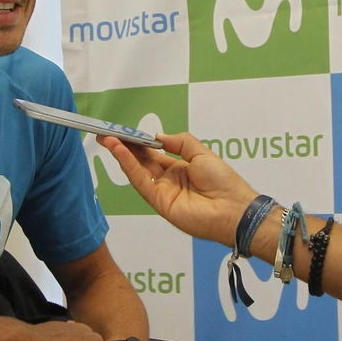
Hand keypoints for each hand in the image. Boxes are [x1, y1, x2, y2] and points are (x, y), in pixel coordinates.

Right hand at [99, 132, 259, 246]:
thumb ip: (179, 142)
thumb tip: (157, 137)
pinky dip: (129, 166)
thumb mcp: (201, 153)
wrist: (233, 209)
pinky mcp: (159, 203)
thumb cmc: (223, 181)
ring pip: (138, 171)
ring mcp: (162, 193)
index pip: (153, 154)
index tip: (124, 132)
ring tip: (108, 139)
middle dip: (125, 148)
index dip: (139, 143)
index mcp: (180, 169)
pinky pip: (141, 182)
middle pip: (142, 162)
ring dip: (122, 155)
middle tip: (107, 134)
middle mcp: (168, 181)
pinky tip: (120, 152)